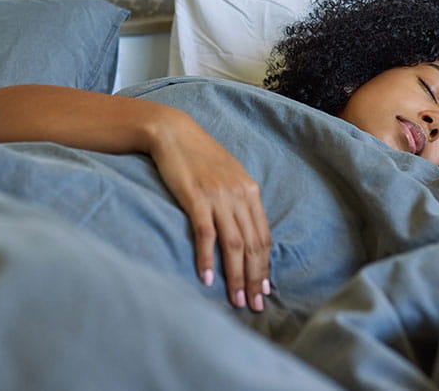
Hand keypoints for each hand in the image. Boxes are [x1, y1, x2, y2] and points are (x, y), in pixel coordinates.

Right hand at [148, 113, 271, 311]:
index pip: (263, 236)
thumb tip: (244, 231)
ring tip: (235, 299)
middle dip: (254, 278)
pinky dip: (208, 258)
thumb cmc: (198, 156)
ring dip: (236, 275)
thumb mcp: (228, 175)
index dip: (265, 266)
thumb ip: (239, 200)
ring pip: (234, 244)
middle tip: (253, 305)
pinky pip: (206, 234)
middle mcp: (240, 195)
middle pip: (253, 245)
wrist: (173, 133)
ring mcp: (219, 197)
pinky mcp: (196, 198)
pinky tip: (207, 277)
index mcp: (250, 191)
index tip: (264, 289)